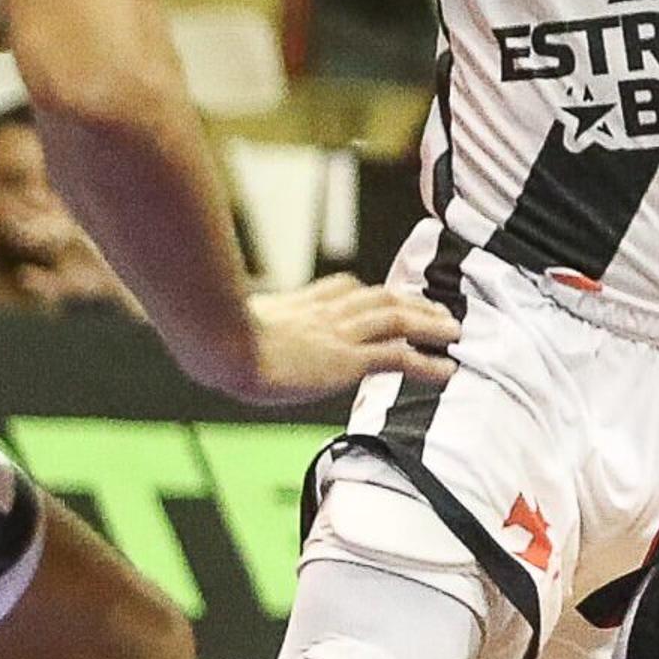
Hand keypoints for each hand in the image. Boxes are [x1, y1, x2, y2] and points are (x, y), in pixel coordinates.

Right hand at [212, 274, 462, 406]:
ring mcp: (337, 334)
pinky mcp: (347, 359)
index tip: (382, 294)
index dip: (365, 292)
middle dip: (410, 302)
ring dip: (430, 324)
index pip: (340, 289)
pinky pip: (399, 357)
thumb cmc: (207, 341)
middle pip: (377, 298)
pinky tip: (449, 370)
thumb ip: (225, 328)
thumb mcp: (217, 328)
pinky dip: (429, 362)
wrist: (219, 348)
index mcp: (295, 305)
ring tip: (456, 331)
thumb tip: (201, 344)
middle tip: (437, 310)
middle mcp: (322, 314)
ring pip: (396, 320)